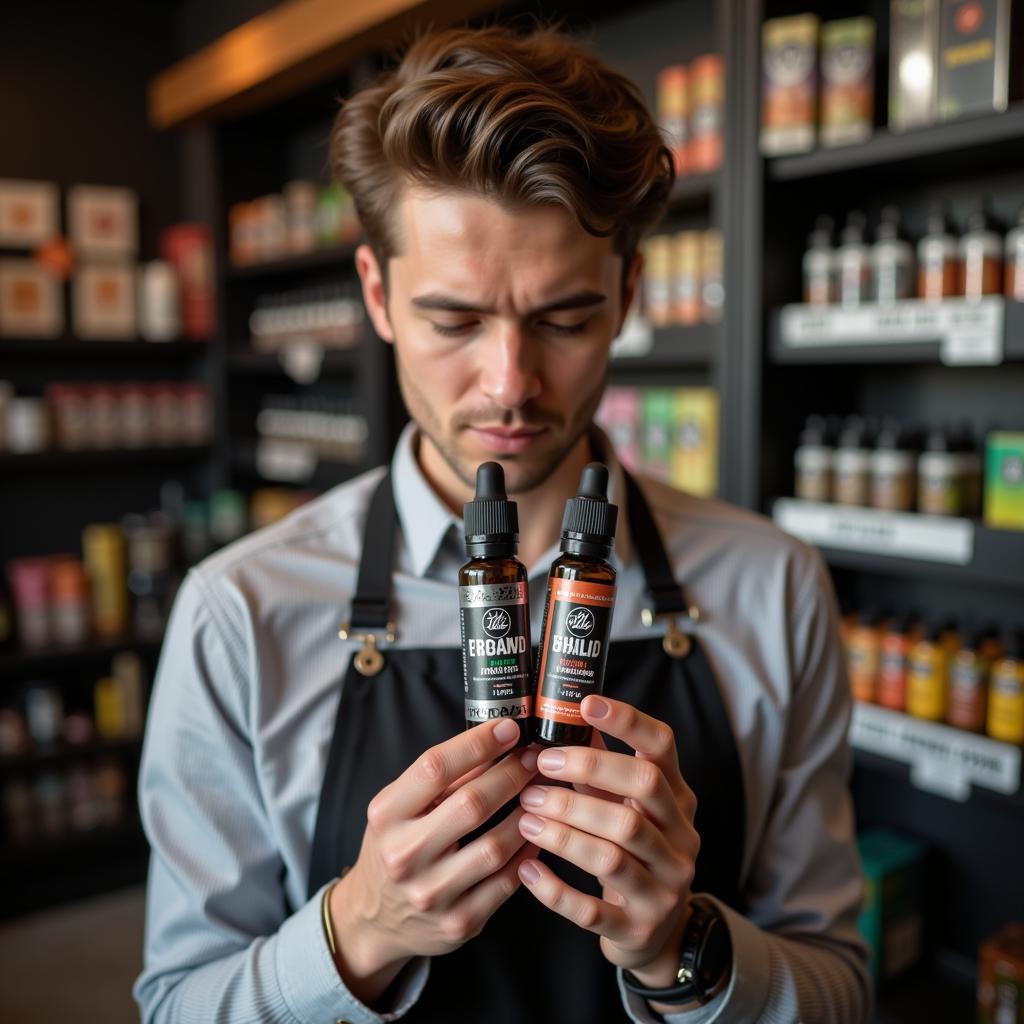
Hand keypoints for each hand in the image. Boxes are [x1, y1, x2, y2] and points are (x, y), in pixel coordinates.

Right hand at [330, 718, 539, 1004]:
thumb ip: (441, 778)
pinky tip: (538, 833)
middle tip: (535, 758)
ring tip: (542, 792)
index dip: (477, 744)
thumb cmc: (394, 847)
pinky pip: (507, 883)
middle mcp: (404, 855)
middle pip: (471, 804)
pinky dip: (528, 854)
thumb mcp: (399, 807)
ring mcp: (432, 893)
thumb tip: (494, 741)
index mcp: (386, 816)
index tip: (508, 728)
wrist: (374, 919)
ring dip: (527, 814)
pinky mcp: (459, 922)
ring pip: (495, 846)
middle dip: (512, 774)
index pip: (434, 768)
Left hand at [516, 695, 698, 988]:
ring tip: (525, 813)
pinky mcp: (638, 929)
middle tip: (538, 766)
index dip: (627, 721)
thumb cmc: (632, 854)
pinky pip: (591, 910)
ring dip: (563, 828)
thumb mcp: (626, 805)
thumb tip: (566, 716)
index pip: (662, 747)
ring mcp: (664, 887)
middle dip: (587, 770)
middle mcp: (680, 838)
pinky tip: (527, 869)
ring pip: (613, 850)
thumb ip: (601, 767)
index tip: (586, 703)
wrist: (657, 934)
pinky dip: (555, 889)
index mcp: (678, 799)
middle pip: (643, 788)